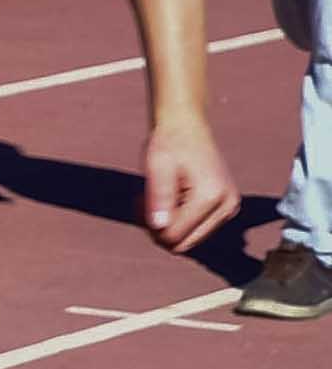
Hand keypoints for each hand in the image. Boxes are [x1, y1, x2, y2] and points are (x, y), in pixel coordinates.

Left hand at [146, 101, 240, 253]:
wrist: (186, 126)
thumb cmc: (169, 142)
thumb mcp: (157, 167)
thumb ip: (159, 197)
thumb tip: (159, 227)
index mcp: (211, 196)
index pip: (176, 236)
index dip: (151, 227)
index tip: (139, 202)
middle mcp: (227, 206)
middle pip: (185, 243)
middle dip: (160, 229)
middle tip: (143, 202)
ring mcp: (229, 208)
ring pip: (190, 238)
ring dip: (168, 224)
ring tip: (154, 197)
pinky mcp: (225, 208)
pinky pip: (196, 228)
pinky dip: (178, 219)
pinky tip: (167, 199)